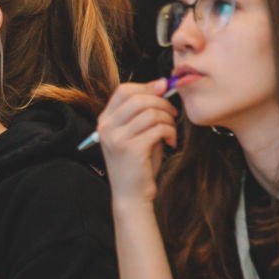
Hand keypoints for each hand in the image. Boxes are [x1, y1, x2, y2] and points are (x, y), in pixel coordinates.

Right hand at [95, 79, 179, 205]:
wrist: (131, 194)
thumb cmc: (137, 163)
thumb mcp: (135, 133)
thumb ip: (143, 112)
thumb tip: (160, 84)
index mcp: (105, 120)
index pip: (124, 90)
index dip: (147, 86)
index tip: (163, 90)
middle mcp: (107, 127)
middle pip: (138, 98)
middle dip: (162, 102)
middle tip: (173, 113)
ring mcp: (117, 138)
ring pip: (150, 113)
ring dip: (168, 119)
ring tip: (170, 131)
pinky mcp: (131, 149)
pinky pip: (158, 128)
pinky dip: (170, 132)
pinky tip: (170, 142)